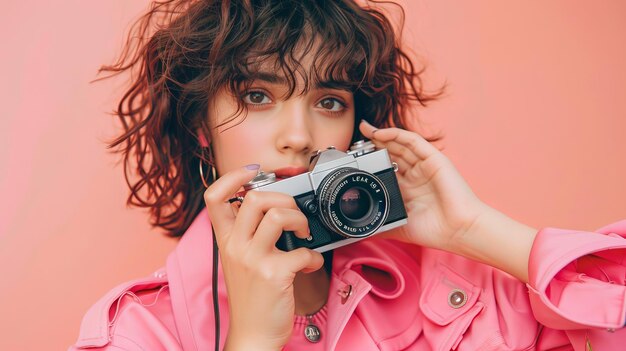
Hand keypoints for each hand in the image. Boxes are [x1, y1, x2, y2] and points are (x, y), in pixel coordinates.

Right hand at [203, 165, 323, 349]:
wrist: (252, 335)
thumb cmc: (251, 298)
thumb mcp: (238, 261)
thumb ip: (246, 235)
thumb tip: (271, 209)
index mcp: (225, 240)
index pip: (214, 196)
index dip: (233, 176)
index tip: (253, 171)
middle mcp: (235, 246)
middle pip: (255, 198)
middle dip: (283, 199)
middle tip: (293, 216)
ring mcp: (253, 260)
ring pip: (277, 215)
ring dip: (299, 220)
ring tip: (303, 234)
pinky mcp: (274, 274)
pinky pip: (303, 252)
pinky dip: (314, 257)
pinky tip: (310, 265)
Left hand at [359, 120, 489, 251]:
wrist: (458, 231)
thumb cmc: (434, 231)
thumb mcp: (398, 227)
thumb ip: (380, 225)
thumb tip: (357, 233)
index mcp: (408, 188)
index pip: (386, 169)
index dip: (370, 162)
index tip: (353, 160)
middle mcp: (415, 174)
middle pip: (391, 154)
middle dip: (372, 146)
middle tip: (355, 142)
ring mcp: (424, 165)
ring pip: (399, 144)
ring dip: (381, 136)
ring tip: (364, 130)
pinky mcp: (434, 158)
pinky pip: (412, 140)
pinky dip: (395, 134)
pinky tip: (380, 133)